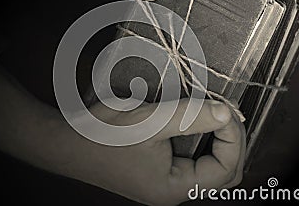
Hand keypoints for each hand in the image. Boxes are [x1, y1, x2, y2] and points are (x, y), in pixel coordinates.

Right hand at [0, 67, 244, 204]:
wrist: (65, 140)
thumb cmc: (105, 133)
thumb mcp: (151, 120)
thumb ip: (192, 117)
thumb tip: (226, 113)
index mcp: (174, 189)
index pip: (225, 169)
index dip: (233, 137)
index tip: (227, 107)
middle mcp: (173, 191)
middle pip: (222, 173)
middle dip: (230, 142)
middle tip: (227, 112)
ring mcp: (164, 182)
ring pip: (208, 168)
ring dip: (217, 141)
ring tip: (217, 115)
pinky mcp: (155, 170)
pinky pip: (191, 161)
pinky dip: (201, 141)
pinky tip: (197, 122)